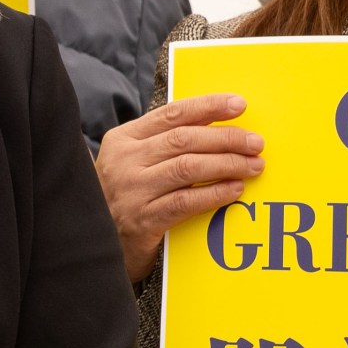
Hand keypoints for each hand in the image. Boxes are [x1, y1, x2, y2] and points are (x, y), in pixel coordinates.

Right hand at [95, 93, 262, 282]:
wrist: (92, 242)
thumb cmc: (122, 199)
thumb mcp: (132, 163)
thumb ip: (163, 145)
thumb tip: (217, 128)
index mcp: (123, 139)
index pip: (172, 114)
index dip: (208, 107)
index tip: (238, 105)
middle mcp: (125, 161)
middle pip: (184, 140)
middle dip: (226, 138)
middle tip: (256, 143)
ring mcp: (132, 190)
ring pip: (188, 168)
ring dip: (227, 164)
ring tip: (253, 165)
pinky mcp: (142, 220)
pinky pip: (186, 201)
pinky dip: (215, 193)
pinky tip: (235, 189)